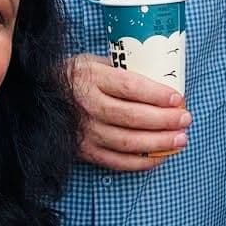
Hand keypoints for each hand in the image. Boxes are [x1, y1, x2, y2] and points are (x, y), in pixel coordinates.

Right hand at [71, 53, 189, 170]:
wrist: (39, 97)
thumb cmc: (74, 77)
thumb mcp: (93, 62)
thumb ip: (121, 70)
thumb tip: (160, 79)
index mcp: (91, 78)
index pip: (129, 87)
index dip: (156, 95)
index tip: (177, 98)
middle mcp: (87, 105)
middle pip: (132, 117)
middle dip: (164, 120)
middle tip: (185, 119)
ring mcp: (85, 131)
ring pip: (127, 142)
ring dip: (158, 143)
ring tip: (180, 140)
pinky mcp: (84, 151)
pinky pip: (116, 161)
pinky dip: (141, 162)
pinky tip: (159, 157)